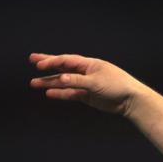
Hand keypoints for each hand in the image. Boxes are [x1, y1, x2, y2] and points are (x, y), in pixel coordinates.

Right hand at [29, 53, 148, 115]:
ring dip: (50, 82)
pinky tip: (49, 93)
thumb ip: (77, 80)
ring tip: (34, 83)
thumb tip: (61, 78)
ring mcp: (86, 84)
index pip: (67, 60)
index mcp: (89, 64)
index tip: (38, 64)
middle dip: (48, 64)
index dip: (52, 61)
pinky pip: (71, 93)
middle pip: (63, 67)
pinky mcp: (87, 96)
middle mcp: (86, 72)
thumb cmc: (117, 86)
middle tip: (32, 60)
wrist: (130, 101)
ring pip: (64, 82)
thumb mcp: (96, 82)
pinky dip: (60, 93)